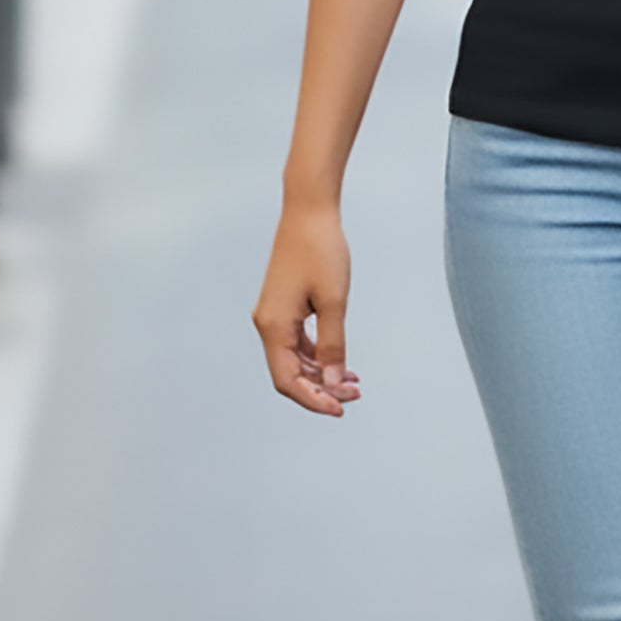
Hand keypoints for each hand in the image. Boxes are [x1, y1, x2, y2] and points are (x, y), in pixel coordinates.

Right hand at [253, 201, 361, 415]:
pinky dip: (317, 354)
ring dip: (320, 373)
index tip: (340, 408)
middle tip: (354, 394)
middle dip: (320, 388)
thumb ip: (333, 345)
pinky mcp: (283, 306)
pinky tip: (340, 361)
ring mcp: (273, 315)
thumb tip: (334, 382)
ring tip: (353, 381)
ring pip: (293, 359)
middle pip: (288, 373)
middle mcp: (266, 324)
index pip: (286, 380)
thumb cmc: (321, 250)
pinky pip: (296, 341)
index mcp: (273, 326)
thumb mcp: (334, 301)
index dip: (312, 399)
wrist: (309, 212)